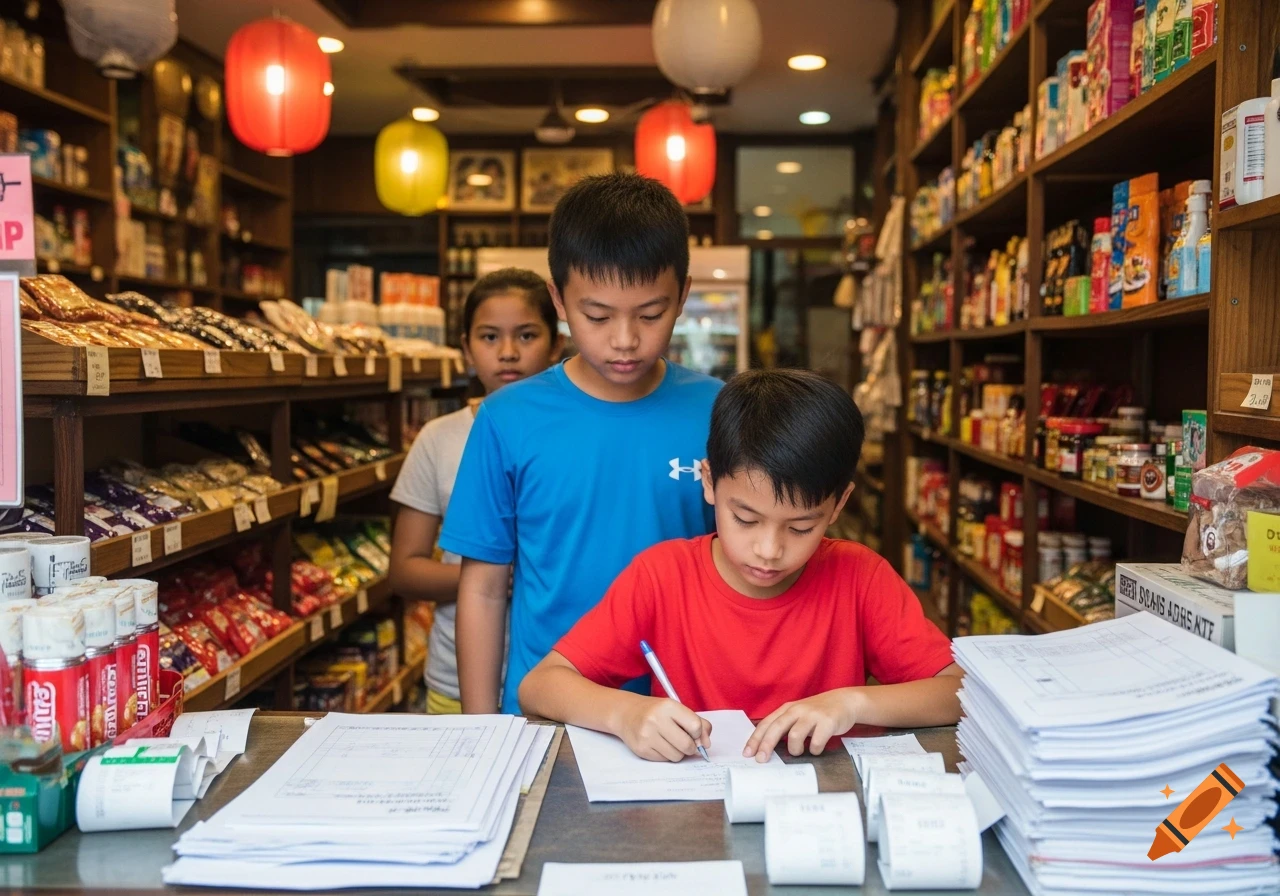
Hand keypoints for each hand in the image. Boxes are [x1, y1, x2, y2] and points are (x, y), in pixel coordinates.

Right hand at [616, 696, 712, 762]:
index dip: (699, 733)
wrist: (626, 714)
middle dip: (691, 747)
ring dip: (678, 752)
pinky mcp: (641, 750)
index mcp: (668, 706)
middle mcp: (656, 720)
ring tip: (670, 742)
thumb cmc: (656, 712)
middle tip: (685, 742)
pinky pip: (665, 760)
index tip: (694, 733)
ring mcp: (647, 736)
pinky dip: (666, 755)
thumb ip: (698, 723)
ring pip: (677, 756)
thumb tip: (706, 745)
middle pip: (687, 745)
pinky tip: (659, 745)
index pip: (695, 726)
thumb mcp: (677, 709)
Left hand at [743, 689, 861, 761]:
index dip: (756, 739)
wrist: (844, 701)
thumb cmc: (818, 712)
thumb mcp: (798, 714)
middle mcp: (798, 710)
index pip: (767, 724)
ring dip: (794, 749)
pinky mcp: (828, 722)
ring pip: (794, 735)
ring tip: (798, 751)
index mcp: (787, 709)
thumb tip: (766, 746)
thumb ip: (785, 726)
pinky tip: (816, 749)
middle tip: (761, 760)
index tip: (747, 753)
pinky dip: (814, 749)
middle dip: (766, 745)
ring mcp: (813, 715)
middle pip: (776, 728)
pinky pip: (816, 741)